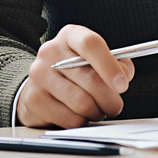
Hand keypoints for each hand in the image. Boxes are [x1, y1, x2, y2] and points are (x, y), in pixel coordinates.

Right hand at [15, 25, 136, 128]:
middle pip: (90, 79)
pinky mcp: (34, 99)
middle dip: (111, 99)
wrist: (41, 84)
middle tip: (115, 105)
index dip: (110, 65)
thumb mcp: (95, 59)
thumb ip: (116, 64)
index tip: (122, 84)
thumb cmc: (76, 71)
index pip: (90, 44)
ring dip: (98, 112)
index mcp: (70, 36)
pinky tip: (80, 114)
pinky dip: (82, 121)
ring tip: (97, 109)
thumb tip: (123, 76)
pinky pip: (70, 119)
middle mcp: (51, 52)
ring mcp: (39, 75)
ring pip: (82, 103)